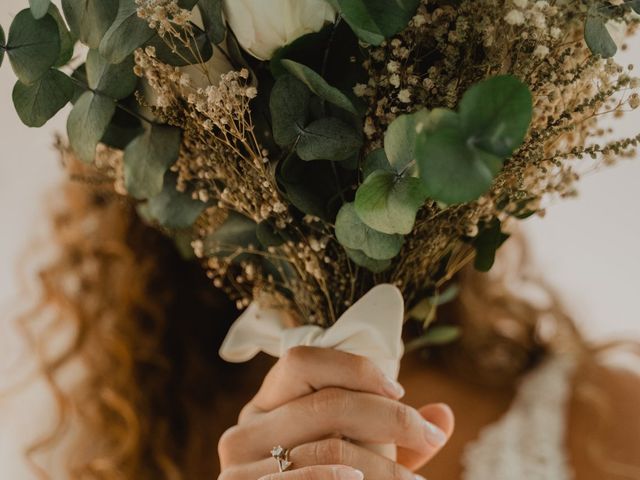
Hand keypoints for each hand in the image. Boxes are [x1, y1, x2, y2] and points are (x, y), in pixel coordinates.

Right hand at [218, 347, 454, 478]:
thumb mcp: (355, 458)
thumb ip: (392, 439)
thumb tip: (444, 414)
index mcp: (267, 404)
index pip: (302, 361)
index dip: (355, 368)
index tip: (401, 391)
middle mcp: (246, 427)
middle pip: (326, 402)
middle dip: (390, 417)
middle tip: (429, 435)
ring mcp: (237, 464)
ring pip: (328, 449)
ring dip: (383, 466)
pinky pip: (301, 479)